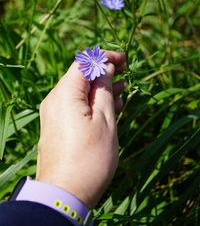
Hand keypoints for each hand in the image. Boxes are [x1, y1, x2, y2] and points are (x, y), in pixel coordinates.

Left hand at [36, 50, 125, 207]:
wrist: (64, 194)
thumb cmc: (90, 158)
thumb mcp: (105, 120)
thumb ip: (105, 90)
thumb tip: (105, 69)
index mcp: (65, 94)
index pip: (84, 62)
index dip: (105, 57)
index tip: (124, 60)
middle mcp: (54, 99)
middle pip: (80, 75)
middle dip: (103, 72)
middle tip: (126, 73)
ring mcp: (54, 113)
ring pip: (79, 91)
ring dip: (100, 87)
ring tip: (122, 88)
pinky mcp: (57, 125)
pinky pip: (75, 105)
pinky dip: (92, 102)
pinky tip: (110, 106)